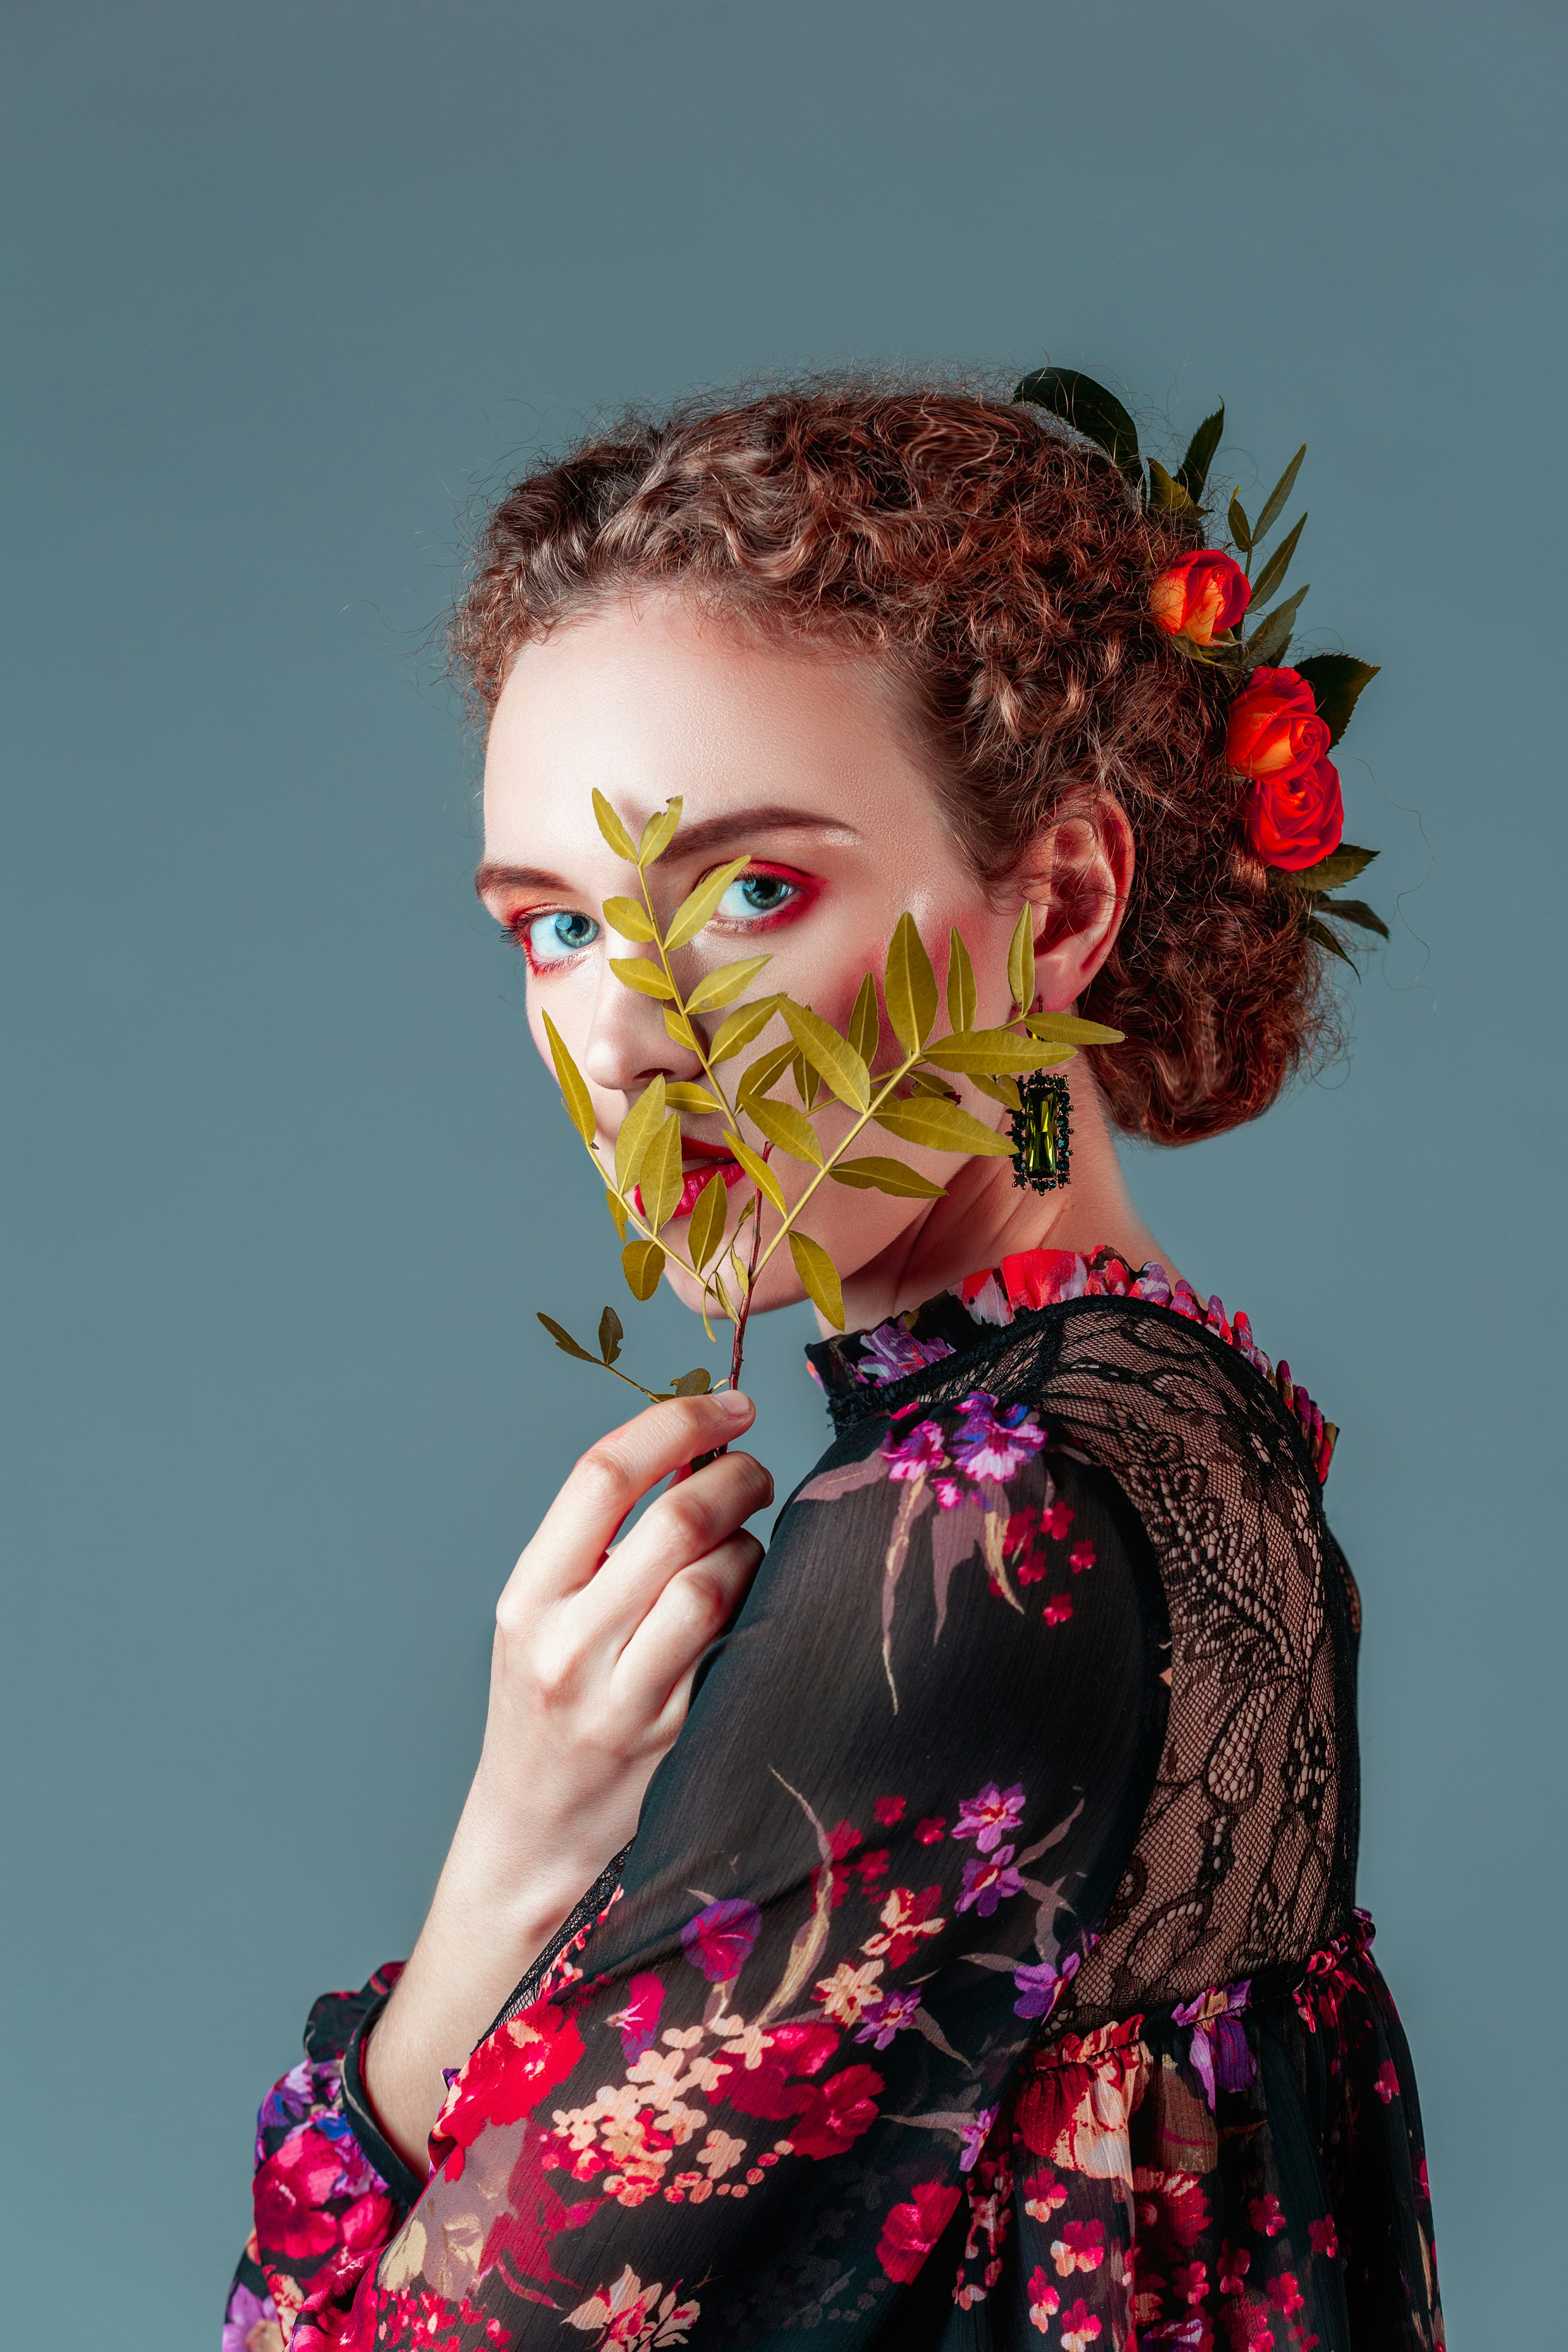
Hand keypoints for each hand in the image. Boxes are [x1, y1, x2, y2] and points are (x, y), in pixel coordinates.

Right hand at [363, 1388, 770, 2170]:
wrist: (532, 1854)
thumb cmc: (548, 1720)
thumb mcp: (542, 1626)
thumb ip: (601, 1545)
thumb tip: (694, 1450)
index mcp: (525, 1601)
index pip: (601, 1474)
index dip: (674, 1421)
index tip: (727, 1403)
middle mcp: (567, 1647)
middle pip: (674, 1519)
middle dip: (734, 1476)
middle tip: (753, 1472)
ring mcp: (626, 1701)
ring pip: (718, 1579)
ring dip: (753, 1546)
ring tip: (748, 1551)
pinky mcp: (680, 1741)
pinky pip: (741, 1645)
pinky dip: (764, 1608)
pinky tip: (761, 1610)